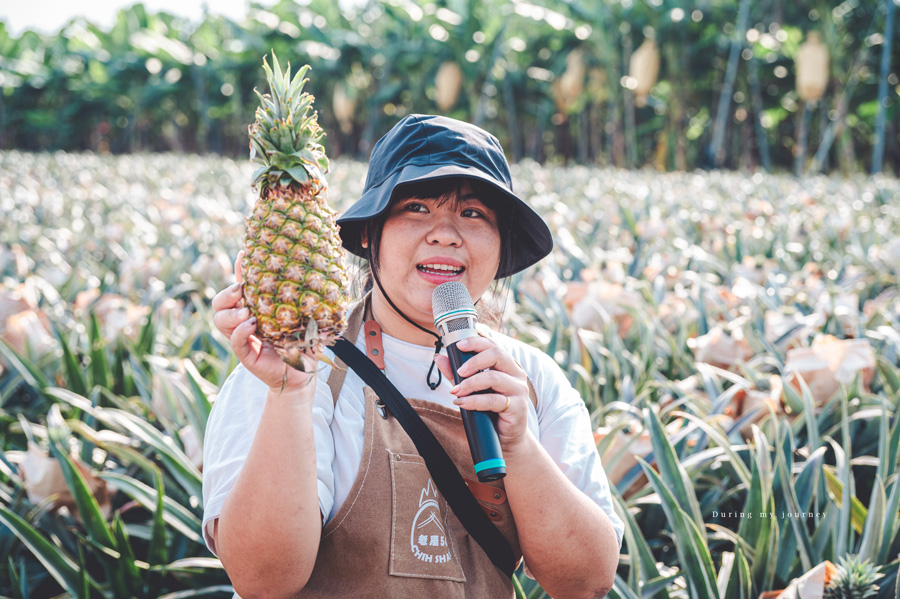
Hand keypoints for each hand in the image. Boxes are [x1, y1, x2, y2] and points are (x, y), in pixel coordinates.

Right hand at [211, 251, 315, 395]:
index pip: (238, 287)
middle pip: (219, 303)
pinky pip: (235, 341)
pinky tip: (251, 326)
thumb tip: (308, 272)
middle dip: (226, 294)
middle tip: (240, 290)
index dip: (238, 270)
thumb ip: (296, 298)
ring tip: (247, 312)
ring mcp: (243, 337)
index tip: (243, 255)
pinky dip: (239, 332)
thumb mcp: (299, 314)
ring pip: (220, 320)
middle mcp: (243, 321)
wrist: (303, 370)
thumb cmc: (303, 340)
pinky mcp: (246, 355)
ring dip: (231, 313)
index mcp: (254, 308)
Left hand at [434, 335, 530, 453]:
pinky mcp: (517, 407)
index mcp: (507, 365)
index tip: (459, 346)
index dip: (476, 342)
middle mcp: (516, 374)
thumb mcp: (471, 389)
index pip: (493, 345)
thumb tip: (439, 358)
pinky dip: (474, 401)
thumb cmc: (490, 410)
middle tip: (459, 372)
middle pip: (497, 355)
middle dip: (474, 361)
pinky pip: (493, 400)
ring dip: (471, 384)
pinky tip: (463, 403)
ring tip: (456, 392)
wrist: (506, 438)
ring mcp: (519, 390)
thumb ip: (456, 373)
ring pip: (493, 378)